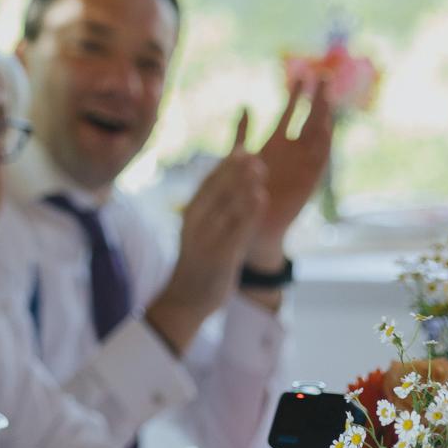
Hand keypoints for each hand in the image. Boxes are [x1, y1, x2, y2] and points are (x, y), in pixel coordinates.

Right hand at [145, 113, 265, 353]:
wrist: (185, 298)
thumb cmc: (199, 261)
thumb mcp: (201, 230)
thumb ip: (214, 208)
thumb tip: (226, 184)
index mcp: (191, 213)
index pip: (208, 183)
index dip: (226, 165)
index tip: (243, 148)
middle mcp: (195, 221)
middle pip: (216, 190)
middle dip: (235, 170)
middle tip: (254, 153)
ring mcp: (205, 238)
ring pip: (226, 206)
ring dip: (244, 184)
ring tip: (260, 168)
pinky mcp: (217, 255)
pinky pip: (235, 230)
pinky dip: (249, 212)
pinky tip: (261, 199)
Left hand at [249, 81, 334, 252]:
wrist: (252, 225)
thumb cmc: (248, 192)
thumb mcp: (241, 155)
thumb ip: (242, 130)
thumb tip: (244, 104)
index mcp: (277, 144)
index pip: (292, 112)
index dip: (298, 94)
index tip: (304, 72)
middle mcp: (294, 152)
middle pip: (309, 119)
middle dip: (316, 98)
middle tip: (322, 74)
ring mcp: (303, 166)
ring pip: (317, 136)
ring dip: (324, 117)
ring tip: (328, 97)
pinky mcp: (307, 182)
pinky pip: (319, 161)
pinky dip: (324, 144)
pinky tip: (326, 128)